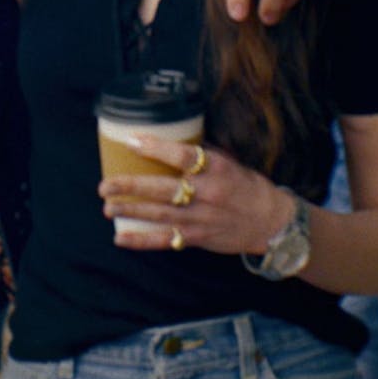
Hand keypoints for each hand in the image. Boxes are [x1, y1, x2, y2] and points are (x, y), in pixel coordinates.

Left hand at [99, 136, 292, 255]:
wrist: (272, 223)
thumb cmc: (248, 187)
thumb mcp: (230, 162)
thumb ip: (203, 153)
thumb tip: (171, 137)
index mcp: (217, 169)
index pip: (183, 156)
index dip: (156, 148)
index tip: (132, 142)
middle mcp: (208, 194)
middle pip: (163, 189)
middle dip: (132, 187)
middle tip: (106, 184)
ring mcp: (201, 219)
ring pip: (159, 215)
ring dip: (131, 211)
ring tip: (108, 207)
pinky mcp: (198, 239)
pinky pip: (166, 240)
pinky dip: (142, 241)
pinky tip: (120, 238)